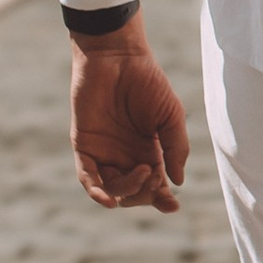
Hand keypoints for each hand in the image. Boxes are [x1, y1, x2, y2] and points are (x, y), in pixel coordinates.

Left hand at [70, 22, 190, 212]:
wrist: (118, 57)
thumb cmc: (147, 81)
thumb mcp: (171, 116)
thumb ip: (176, 148)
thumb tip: (177, 182)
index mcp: (148, 150)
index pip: (154, 184)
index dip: (162, 199)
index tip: (172, 206)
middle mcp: (125, 156)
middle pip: (133, 191)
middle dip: (145, 193)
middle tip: (155, 177)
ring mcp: (104, 152)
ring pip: (112, 188)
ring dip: (127, 191)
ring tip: (142, 173)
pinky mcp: (85, 145)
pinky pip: (87, 176)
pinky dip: (96, 192)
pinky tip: (109, 200)